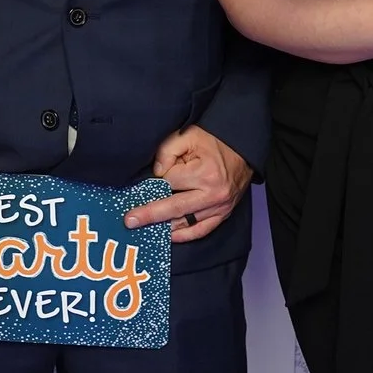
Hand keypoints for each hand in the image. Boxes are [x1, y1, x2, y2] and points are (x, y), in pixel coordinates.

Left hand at [125, 125, 253, 242]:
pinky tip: (169, 236)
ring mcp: (219, 207)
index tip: (143, 183)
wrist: (243, 149)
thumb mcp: (188, 136)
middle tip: (130, 221)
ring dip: (164, 226)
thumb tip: (155, 173)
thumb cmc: (214, 141)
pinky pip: (201, 230)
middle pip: (174, 208)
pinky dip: (184, 235)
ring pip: (186, 222)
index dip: (155, 181)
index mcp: (204, 173)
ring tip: (144, 229)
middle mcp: (213, 195)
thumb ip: (166, 151)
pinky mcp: (223, 214)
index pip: (169, 182)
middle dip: (149, 214)